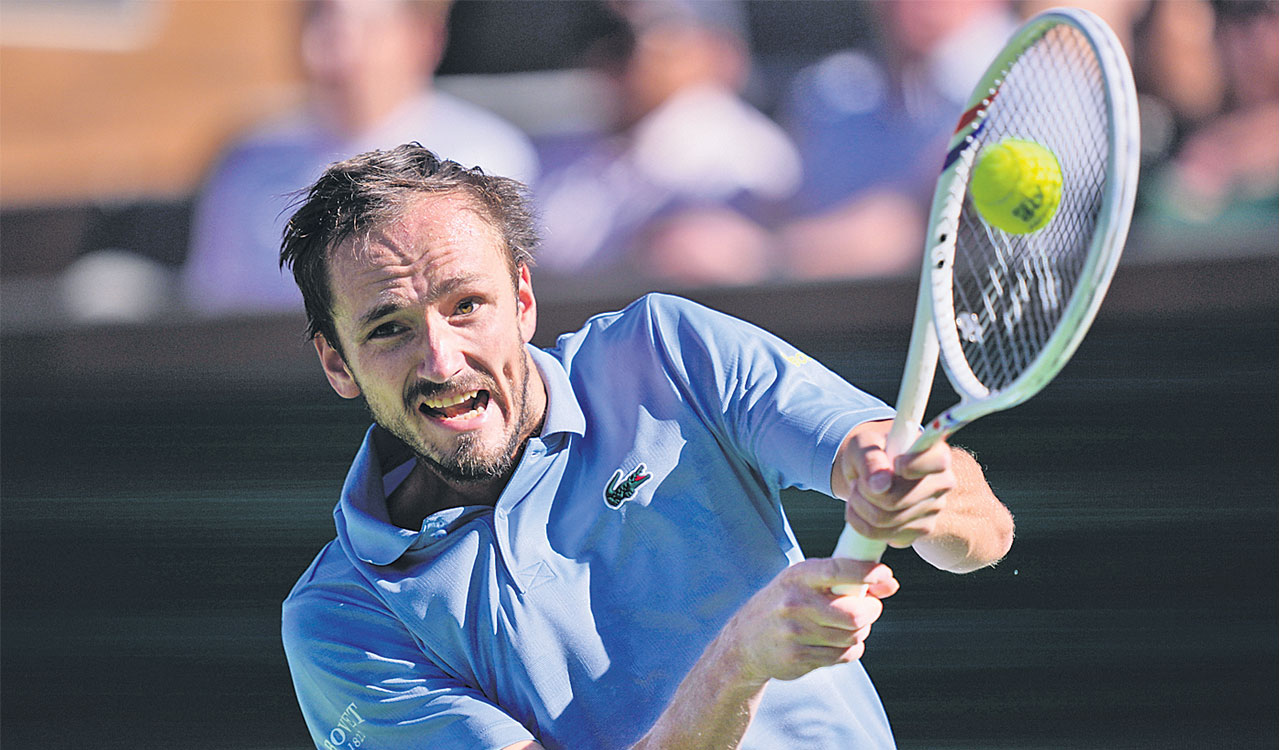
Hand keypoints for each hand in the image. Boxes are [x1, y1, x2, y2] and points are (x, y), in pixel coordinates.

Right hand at [719, 558, 898, 683]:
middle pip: (853, 614)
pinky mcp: (799, 658)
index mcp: (797, 576)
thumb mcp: (803, 581)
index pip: (838, 571)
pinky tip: (837, 642)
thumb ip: (844, 578)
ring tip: (850, 625)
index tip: (885, 575)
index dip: (866, 573)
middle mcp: (795, 603)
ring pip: (852, 637)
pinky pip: (843, 656)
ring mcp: (796, 633)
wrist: (744, 641)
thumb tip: (890, 583)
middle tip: (871, 608)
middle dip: (871, 611)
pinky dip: (850, 649)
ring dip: (860, 632)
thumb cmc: (783, 604)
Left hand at [831, 419, 956, 548]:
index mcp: (935, 453)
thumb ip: (870, 459)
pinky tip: (864, 509)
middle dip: (865, 492)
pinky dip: (864, 524)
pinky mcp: (922, 529)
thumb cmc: (870, 453)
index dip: (912, 465)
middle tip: (858, 481)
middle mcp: (941, 482)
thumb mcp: (863, 445)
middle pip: (898, 499)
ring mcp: (934, 509)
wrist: (869, 473)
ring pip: (887, 521)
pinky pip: (887, 536)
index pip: (937, 462)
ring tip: (858, 493)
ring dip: (860, 507)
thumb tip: (879, 485)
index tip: (894, 463)